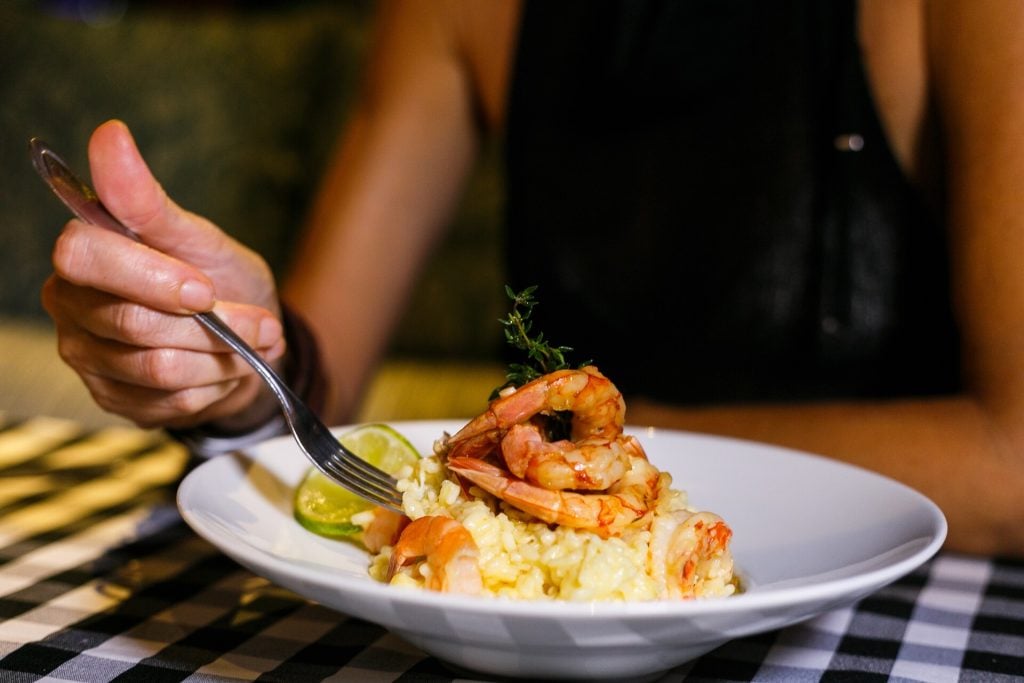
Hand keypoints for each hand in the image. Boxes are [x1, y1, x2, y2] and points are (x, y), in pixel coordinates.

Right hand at [41, 120, 284, 428]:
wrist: (245, 341)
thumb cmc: (217, 278)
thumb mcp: (198, 238)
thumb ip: (148, 199)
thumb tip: (110, 135)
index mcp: (85, 256)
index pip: (84, 257)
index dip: (151, 276)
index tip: (207, 288)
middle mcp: (73, 307)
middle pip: (131, 322)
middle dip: (212, 326)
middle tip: (259, 323)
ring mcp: (89, 358)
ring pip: (157, 368)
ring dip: (221, 358)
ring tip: (250, 344)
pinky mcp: (114, 400)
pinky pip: (168, 403)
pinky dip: (214, 386)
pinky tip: (225, 370)